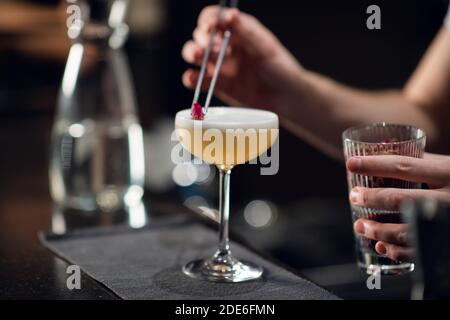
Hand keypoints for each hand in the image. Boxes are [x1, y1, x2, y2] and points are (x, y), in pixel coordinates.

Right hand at [181, 6, 301, 109]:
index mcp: (237, 32)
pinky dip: (190, 78)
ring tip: (200, 57)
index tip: (209, 27)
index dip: (208, 20)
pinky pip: (197, 80)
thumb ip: (248, 31)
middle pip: (201, 35)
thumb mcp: (266, 46)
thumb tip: (231, 15)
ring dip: (192, 53)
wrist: (285, 98)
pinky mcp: (215, 85)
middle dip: (202, 39)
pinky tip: (192, 77)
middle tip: (210, 47)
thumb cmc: (281, 69)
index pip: (215, 18)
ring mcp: (218, 66)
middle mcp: (225, 46)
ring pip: (195, 54)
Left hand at [347, 153, 449, 260]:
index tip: (350, 163)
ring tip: (360, 226)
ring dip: (379, 230)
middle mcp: (449, 198)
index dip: (374, 164)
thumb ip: (425, 162)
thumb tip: (389, 154)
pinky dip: (397, 250)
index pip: (404, 166)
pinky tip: (381, 246)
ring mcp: (448, 222)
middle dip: (372, 198)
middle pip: (402, 198)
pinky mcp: (447, 241)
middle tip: (354, 197)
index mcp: (449, 173)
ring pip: (408, 228)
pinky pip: (420, 250)